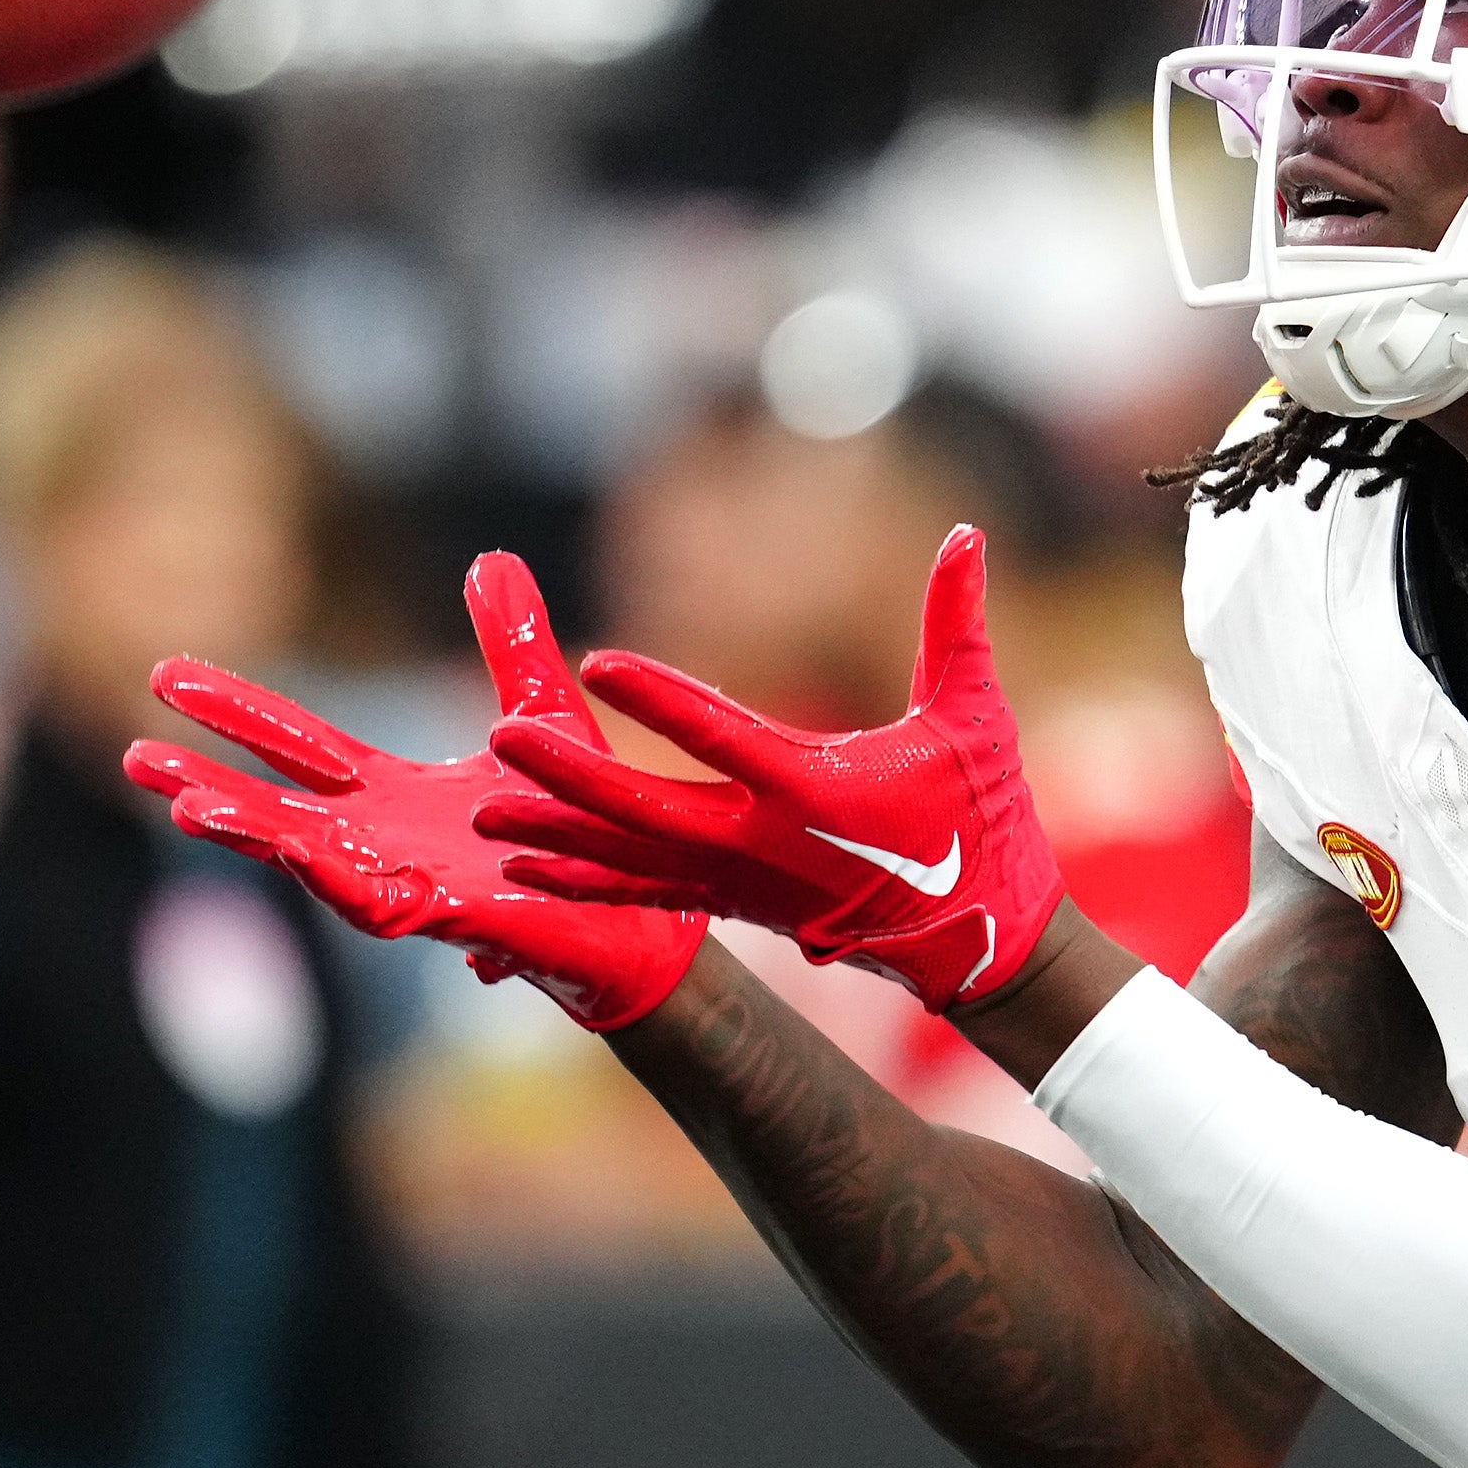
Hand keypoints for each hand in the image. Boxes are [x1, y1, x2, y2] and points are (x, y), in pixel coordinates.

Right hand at [121, 554, 707, 1031]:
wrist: (643, 907)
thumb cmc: (582, 821)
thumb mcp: (540, 711)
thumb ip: (510, 641)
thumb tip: (489, 557)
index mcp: (396, 795)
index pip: (300, 748)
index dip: (237, 713)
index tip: (165, 675)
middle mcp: (387, 841)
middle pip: (279, 807)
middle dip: (208, 782)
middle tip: (131, 756)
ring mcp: (415, 883)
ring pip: (312, 860)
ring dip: (251, 834)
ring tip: (184, 810)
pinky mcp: (458, 917)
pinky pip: (386, 900)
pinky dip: (340, 876)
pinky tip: (300, 850)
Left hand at [476, 526, 1063, 1014]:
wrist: (980, 934)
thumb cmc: (982, 816)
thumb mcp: (975, 716)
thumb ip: (958, 624)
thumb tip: (968, 532)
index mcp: (819, 790)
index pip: (722, 736)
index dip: (659, 698)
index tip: (598, 662)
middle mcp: (767, 843)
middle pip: (649, 808)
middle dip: (572, 774)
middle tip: (503, 734)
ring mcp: (744, 883)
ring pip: (631, 857)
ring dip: (557, 830)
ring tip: (485, 806)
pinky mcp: (736, 905)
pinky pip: (645, 893)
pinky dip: (584, 876)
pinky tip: (526, 861)